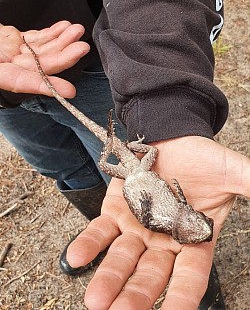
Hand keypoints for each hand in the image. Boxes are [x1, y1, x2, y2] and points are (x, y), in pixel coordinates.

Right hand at [0, 21, 89, 96]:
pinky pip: (38, 38)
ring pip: (45, 49)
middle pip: (44, 64)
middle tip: (82, 48)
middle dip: (65, 57)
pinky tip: (64, 27)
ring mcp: (16, 53)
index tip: (70, 90)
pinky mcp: (16, 41)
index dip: (50, 86)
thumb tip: (21, 70)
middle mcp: (12, 67)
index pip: (27, 83)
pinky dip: (52, 33)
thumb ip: (3, 68)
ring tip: (77, 30)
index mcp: (3, 75)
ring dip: (63, 40)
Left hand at [67, 136, 249, 309]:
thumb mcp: (232, 173)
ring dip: (109, 278)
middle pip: (151, 274)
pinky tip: (76, 259)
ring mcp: (137, 226)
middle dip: (137, 296)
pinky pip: (100, 232)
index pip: (190, 275)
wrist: (171, 136)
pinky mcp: (115, 211)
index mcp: (193, 237)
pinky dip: (88, 245)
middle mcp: (163, 239)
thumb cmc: (202, 156)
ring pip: (122, 258)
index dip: (184, 297)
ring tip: (96, 300)